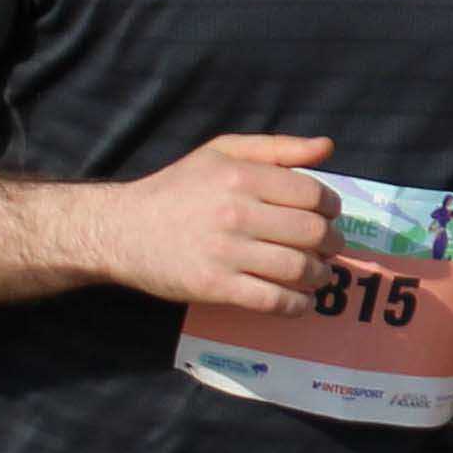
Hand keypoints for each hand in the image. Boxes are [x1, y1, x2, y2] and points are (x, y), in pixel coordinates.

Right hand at [94, 133, 339, 314]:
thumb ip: (276, 148)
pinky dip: (296, 305)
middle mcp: (237, 212)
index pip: (312, 194)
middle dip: (330, 243)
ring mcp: (226, 252)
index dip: (331, 207)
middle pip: (311, 232)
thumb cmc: (176, 188)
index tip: (329, 215)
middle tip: (328, 247)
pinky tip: (300, 301)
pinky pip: (272, 300)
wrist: (121, 229)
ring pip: (297, 268)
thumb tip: (326, 147)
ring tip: (317, 273)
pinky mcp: (215, 286)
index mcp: (242, 176)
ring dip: (318, 275)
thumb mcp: (221, 152)